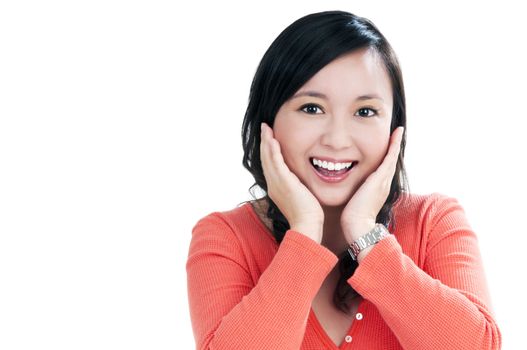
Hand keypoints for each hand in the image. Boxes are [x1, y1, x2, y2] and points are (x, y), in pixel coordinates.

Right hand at [260, 123, 323, 242]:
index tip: (269, 138)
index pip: (269, 165)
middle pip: (265, 159)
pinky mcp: (284, 182)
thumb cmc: (308, 216)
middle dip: (264, 142)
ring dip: (266, 141)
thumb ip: (299, 188)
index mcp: (276, 188)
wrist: (307, 226)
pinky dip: (273, 150)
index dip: (268, 151)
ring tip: (266, 128)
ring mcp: (276, 184)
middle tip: (264, 128)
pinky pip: (276, 162)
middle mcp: (272, 185)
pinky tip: (273, 139)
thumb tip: (304, 183)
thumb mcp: (301, 198)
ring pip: (268, 158)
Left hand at [340, 127, 404, 241]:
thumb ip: (352, 197)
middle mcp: (383, 184)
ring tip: (398, 130)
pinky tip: (397, 132)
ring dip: (395, 143)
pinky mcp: (380, 177)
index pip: (382, 170)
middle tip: (396, 134)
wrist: (357, 227)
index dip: (385, 158)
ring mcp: (383, 180)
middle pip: (390, 162)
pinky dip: (394, 144)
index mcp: (376, 190)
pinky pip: (390, 156)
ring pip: (391, 157)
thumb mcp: (353, 204)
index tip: (386, 148)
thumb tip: (341, 194)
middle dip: (392, 148)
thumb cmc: (352, 220)